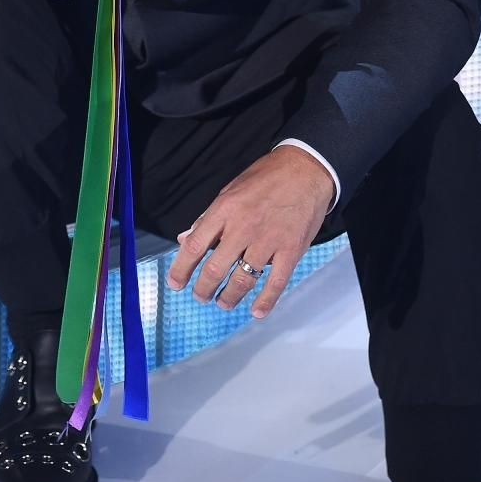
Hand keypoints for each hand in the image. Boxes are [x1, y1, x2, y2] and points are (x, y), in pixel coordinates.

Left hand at [165, 145, 334, 318]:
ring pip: (242, 280)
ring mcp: (268, 241)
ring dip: (229, 297)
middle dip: (203, 289)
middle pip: (215, 268)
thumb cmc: (266, 178)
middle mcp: (243, 227)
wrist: (306, 170)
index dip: (181, 269)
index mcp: (224, 210)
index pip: (194, 245)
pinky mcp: (291, 251)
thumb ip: (208, 218)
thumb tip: (185, 239)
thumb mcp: (230, 190)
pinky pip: (275, 283)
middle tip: (200, 296)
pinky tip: (256, 311)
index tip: (175, 283)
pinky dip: (265, 301)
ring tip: (222, 303)